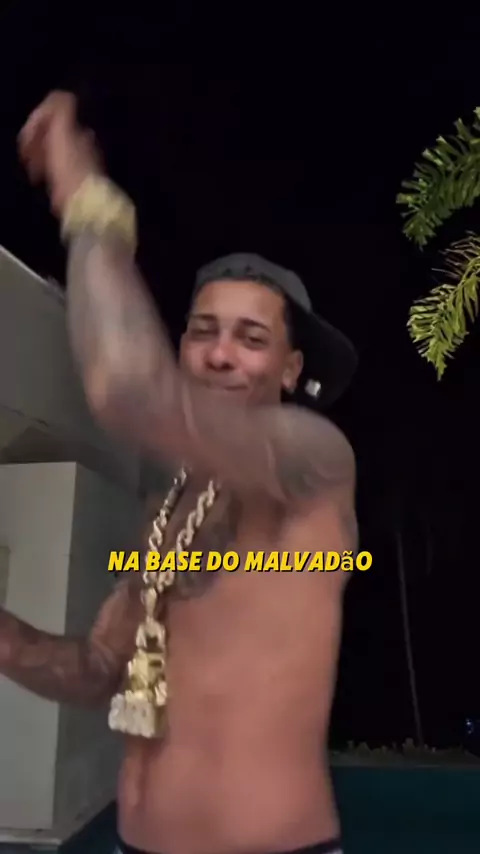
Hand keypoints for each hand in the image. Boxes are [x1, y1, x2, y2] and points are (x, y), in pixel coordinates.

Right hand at [18, 90, 102, 216]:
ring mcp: (76, 160)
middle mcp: (79, 142)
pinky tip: (38, 177)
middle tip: (25, 152)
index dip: (36, 121)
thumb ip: (62, 109)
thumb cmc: (70, 165)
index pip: (53, 114)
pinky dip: (42, 169)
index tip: (29, 134)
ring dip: (36, 156)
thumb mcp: (63, 131)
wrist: (82, 199)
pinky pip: (52, 167)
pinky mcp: (70, 177)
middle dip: (34, 139)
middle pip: (50, 132)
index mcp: (78, 129)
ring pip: (50, 150)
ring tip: (32, 168)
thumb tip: (59, 95)